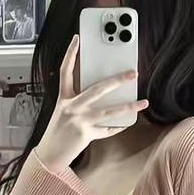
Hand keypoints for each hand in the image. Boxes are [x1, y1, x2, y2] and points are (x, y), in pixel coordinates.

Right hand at [39, 35, 148, 169]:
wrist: (49, 156)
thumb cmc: (58, 132)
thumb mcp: (64, 111)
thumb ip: (79, 100)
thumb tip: (105, 92)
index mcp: (64, 98)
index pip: (65, 70)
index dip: (70, 53)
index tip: (77, 38)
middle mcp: (71, 107)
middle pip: (98, 88)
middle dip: (118, 80)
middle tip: (133, 72)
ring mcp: (79, 121)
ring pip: (110, 111)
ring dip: (129, 106)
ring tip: (143, 102)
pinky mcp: (86, 134)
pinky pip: (108, 129)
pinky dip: (117, 127)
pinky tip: (127, 123)